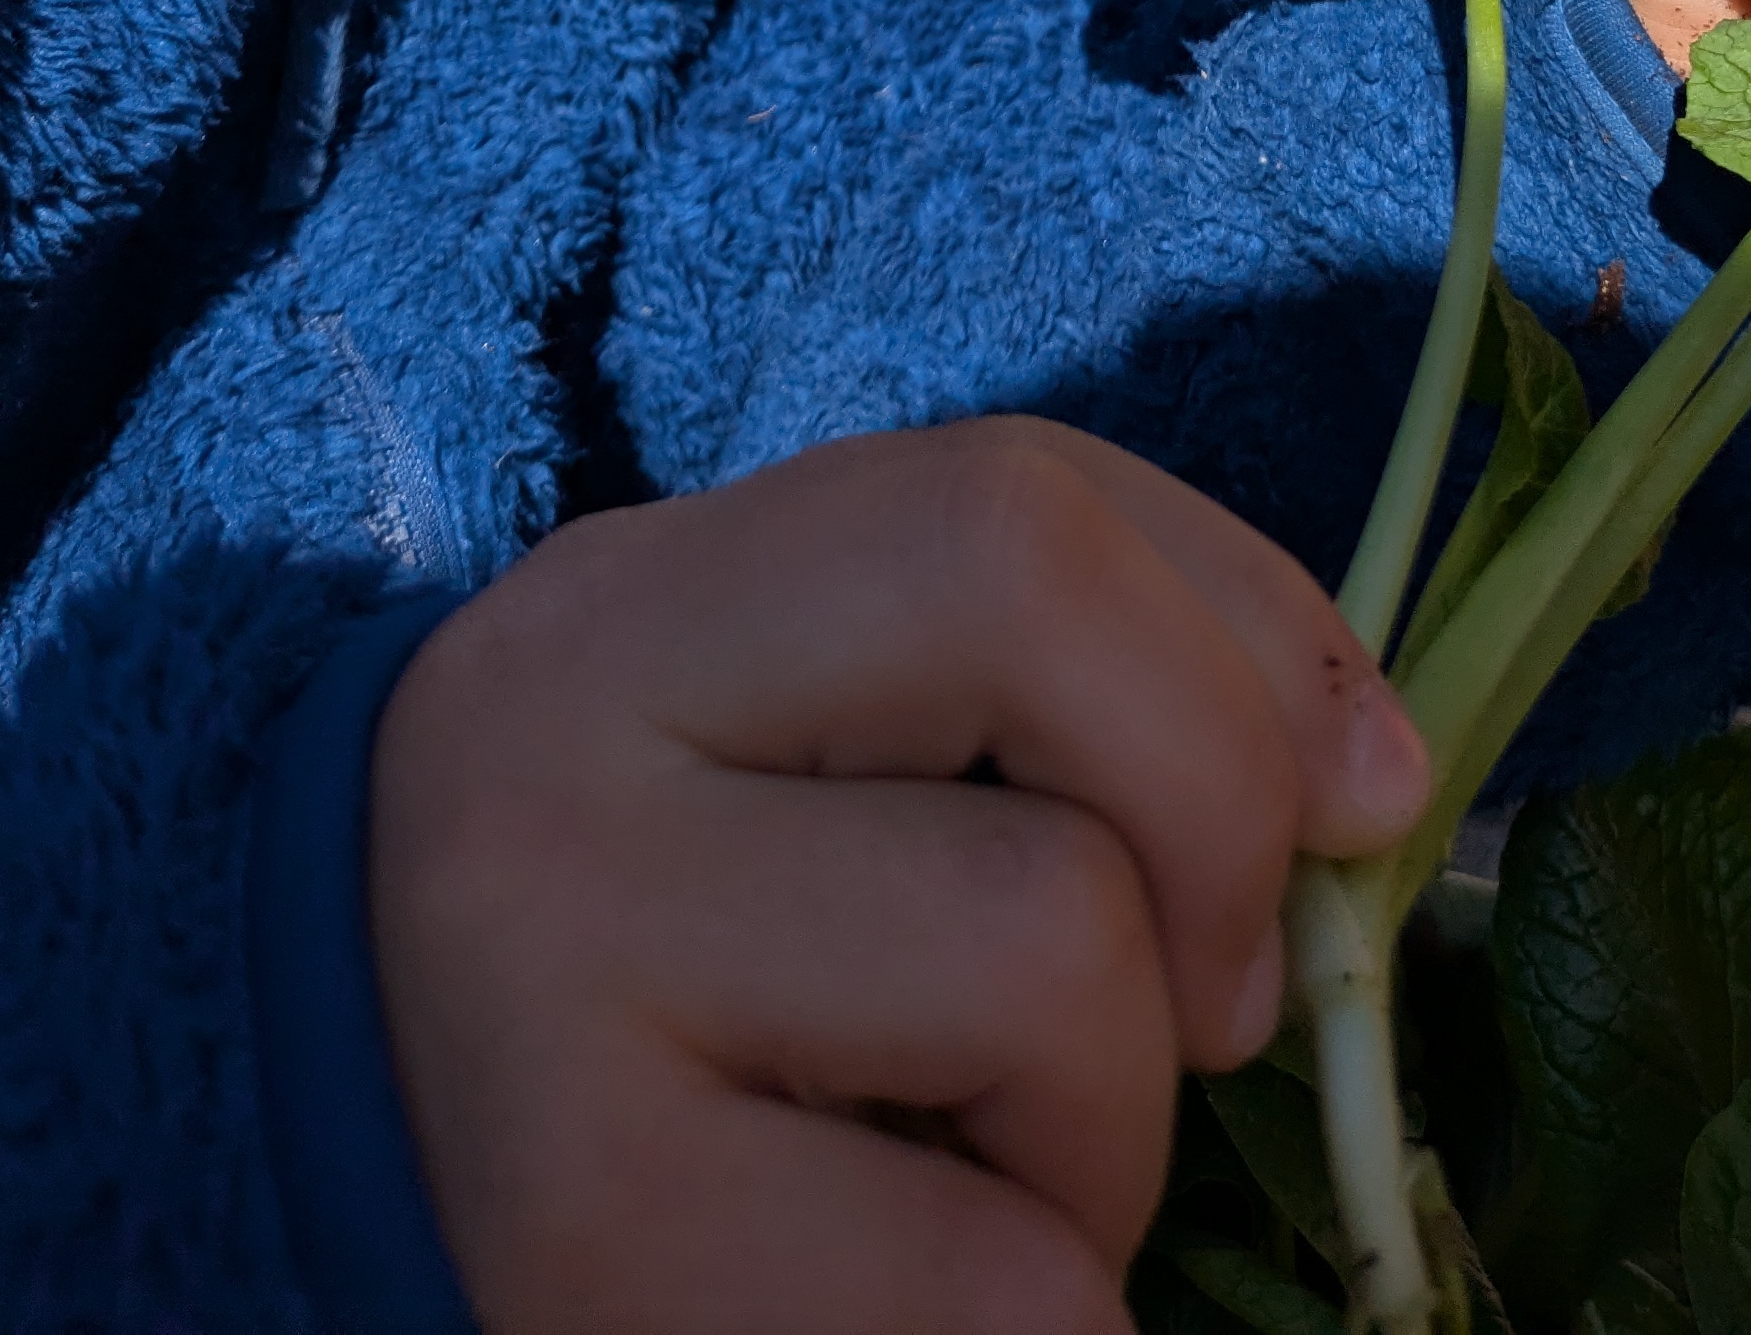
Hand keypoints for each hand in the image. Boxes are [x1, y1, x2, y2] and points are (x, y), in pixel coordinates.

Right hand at [368, 418, 1428, 1334]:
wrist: (376, 1238)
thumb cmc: (696, 1032)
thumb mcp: (832, 799)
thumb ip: (1068, 701)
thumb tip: (1374, 778)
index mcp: (630, 605)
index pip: (1011, 497)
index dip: (1245, 639)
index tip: (1343, 805)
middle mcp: (548, 745)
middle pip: (1036, 632)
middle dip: (1205, 847)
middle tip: (1173, 1031)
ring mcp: (545, 989)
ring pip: (1047, 949)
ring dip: (1103, 1140)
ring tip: (962, 1193)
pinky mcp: (593, 1244)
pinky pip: (1001, 1279)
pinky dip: (1039, 1315)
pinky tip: (890, 1305)